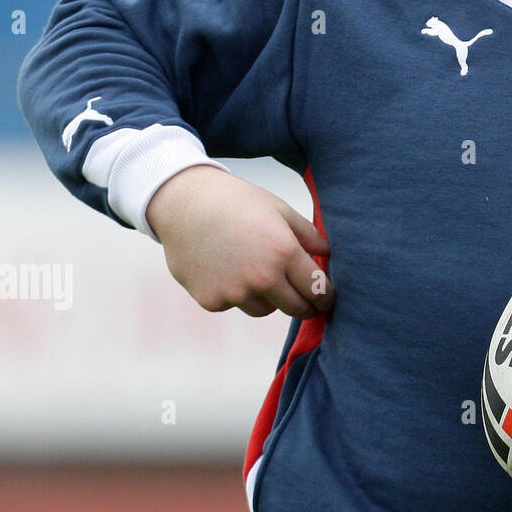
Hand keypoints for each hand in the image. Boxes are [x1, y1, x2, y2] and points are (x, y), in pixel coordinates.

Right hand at [146, 165, 333, 319]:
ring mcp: (235, 292)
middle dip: (305, 307)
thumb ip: (308, 235)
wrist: (184, 204)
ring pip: (264, 309)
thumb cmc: (237, 202)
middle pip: (296, 308)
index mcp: (284, 252)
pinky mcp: (211, 301)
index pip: (316, 289)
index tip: (326, 299)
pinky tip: (226, 270)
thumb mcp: (279, 210)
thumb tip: (327, 255)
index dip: (325, 297)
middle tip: (307, 303)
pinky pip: (233, 304)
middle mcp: (262, 277)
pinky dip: (235, 294)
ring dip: (268, 299)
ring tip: (257, 273)